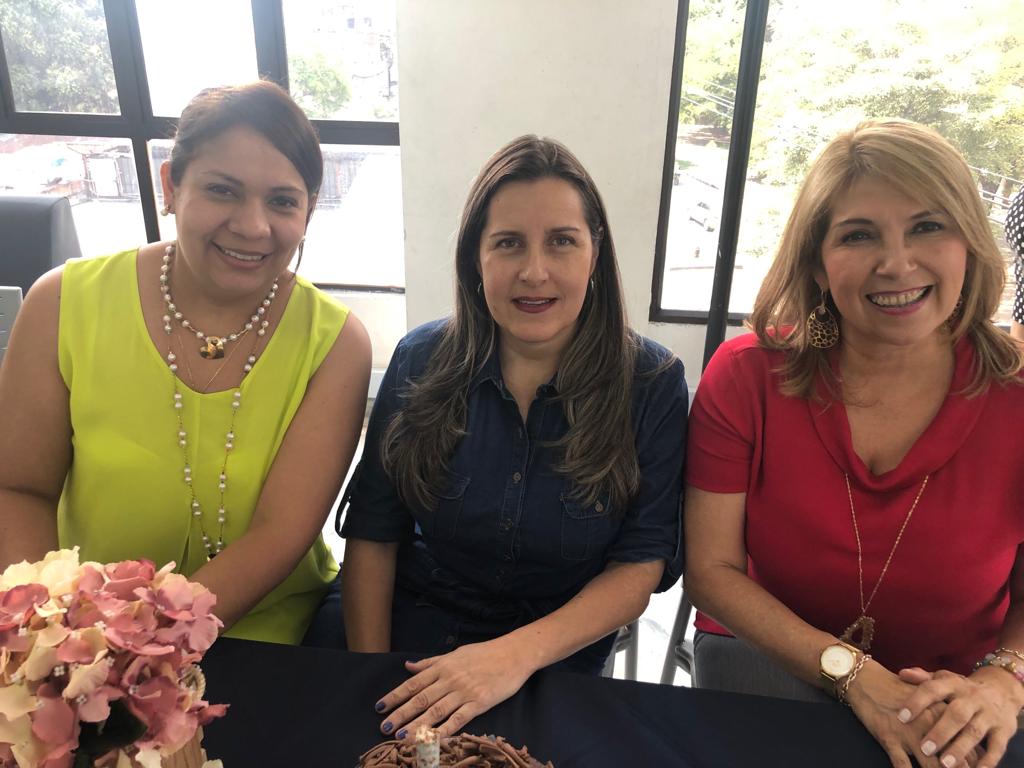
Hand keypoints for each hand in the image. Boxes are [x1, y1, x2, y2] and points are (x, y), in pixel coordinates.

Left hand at [375, 638, 534, 739]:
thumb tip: (408, 666)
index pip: (413, 683)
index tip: (379, 707)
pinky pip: (458, 719)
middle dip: (400, 714)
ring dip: (417, 725)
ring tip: (401, 736)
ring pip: (436, 711)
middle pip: (420, 699)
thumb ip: (430, 662)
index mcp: (443, 666)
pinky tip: (433, 740)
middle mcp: (450, 679)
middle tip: (384, 727)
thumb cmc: (484, 653)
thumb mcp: (455, 653)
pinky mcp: (479, 703)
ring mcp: (464, 692)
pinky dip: (444, 730)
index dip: (395, 696)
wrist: (514, 654)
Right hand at [845, 660, 981, 767]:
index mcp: (941, 713)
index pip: (965, 746)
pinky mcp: (889, 738)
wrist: (864, 678)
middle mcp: (928, 724)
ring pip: (931, 765)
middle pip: (952, 759)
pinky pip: (902, 765)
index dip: (972, 763)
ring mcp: (909, 733)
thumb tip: (965, 740)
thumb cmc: (895, 689)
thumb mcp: (925, 698)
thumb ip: (946, 717)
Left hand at [897, 666, 1023, 767]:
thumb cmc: (962, 688)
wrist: (1002, 688)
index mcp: (953, 684)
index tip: (901, 717)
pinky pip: (997, 746)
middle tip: (924, 748)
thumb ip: (924, 679)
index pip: (933, 689)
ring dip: (960, 749)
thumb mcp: (945, 679)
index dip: (917, 702)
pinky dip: (988, 760)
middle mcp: (972, 698)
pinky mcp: (1004, 730)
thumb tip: (902, 673)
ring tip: (944, 763)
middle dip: (940, 732)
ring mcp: (989, 714)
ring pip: (974, 732)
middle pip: (956, 714)